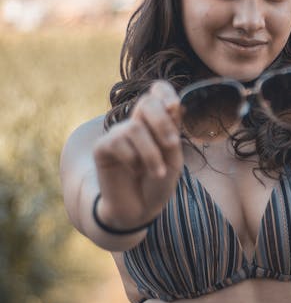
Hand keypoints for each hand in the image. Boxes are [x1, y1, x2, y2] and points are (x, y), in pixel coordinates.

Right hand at [92, 81, 182, 230]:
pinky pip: (118, 143)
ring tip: (158, 172)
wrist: (139, 210)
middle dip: (162, 122)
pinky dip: (133, 159)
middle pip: (147, 102)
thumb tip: (174, 104)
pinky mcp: (102, 148)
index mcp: (156, 123)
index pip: (158, 92)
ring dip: (151, 153)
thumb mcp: (174, 158)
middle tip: (171, 145)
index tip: (175, 107)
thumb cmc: (158, 183)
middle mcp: (136, 124)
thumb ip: (172, 132)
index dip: (165, 92)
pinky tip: (134, 171)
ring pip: (135, 128)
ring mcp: (118, 134)